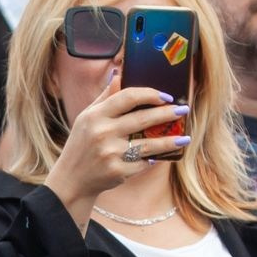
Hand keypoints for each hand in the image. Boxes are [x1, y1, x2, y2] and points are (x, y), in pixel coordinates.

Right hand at [41, 67, 187, 213]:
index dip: (150, 94)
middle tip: (183, 110)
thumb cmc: (81, 145)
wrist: (71, 180)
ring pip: (149, 144)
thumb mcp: (86, 118)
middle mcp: (102, 133)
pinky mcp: (117, 171)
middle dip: (167, 113)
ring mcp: (110, 153)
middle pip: (143, 118)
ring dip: (170, 141)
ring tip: (185, 138)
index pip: (128, 97)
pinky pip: (143, 163)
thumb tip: (119, 76)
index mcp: (95, 116)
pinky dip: (154, 159)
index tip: (167, 96)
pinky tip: (163, 156)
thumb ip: (104, 98)